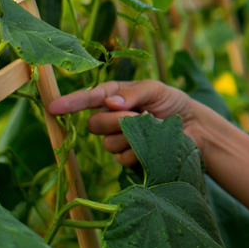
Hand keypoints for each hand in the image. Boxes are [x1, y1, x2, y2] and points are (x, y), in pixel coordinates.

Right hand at [47, 80, 207, 166]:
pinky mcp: (129, 158)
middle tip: (137, 115)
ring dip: (130, 136)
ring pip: (108, 143)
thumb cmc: (173, 103)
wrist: (194, 127)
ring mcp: (118, 139)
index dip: (70, 103)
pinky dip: (139, 150)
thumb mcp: (155, 89)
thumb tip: (110, 102)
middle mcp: (111, 118)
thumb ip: (132, 93)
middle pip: (94, 124)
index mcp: (114, 96)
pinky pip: (123, 157)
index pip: (88, 99)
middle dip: (114, 120)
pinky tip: (152, 145)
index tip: (53, 107)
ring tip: (151, 128)